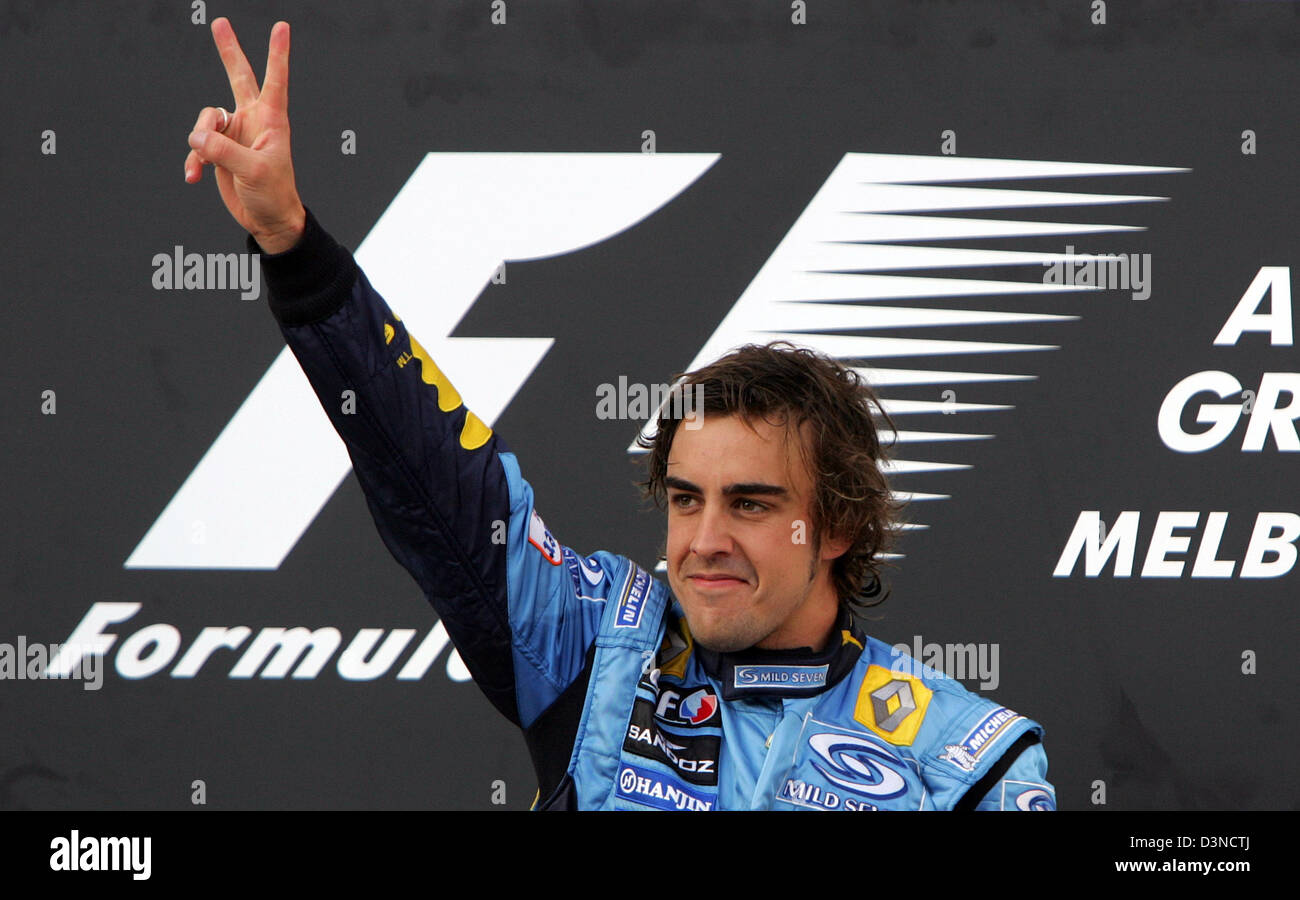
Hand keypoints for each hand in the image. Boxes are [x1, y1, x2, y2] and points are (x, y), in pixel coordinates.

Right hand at [184, 18, 305, 254]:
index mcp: (271, 120)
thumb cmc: (274, 195)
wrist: (268, 220)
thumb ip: (224, 151)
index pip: (275, 80)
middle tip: (220, 23)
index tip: (281, 27)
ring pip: (206, 119)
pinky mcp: (219, 149)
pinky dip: (193, 160)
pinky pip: (197, 145)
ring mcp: (234, 133)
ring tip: (204, 163)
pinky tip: (194, 176)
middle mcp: (252, 120)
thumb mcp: (254, 172)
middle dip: (229, 51)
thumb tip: (196, 137)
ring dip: (200, 140)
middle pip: (238, 77)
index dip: (277, 53)